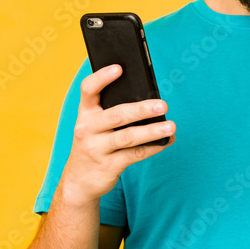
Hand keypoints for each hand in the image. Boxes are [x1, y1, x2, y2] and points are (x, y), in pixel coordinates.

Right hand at [60, 64, 175, 206]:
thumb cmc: (95, 143)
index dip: (102, 77)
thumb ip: (113, 111)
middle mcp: (87, 128)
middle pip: (116, 115)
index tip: (119, 68)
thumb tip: (150, 101)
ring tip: (171, 126)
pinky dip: (153, 147)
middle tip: (163, 104)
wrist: (79, 181)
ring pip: (128, 137)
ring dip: (152, 131)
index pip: (89, 89)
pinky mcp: (108, 166)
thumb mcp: (95, 126)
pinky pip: (135, 155)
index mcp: (85, 112)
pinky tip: (166, 141)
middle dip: (141, 109)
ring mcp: (96, 148)